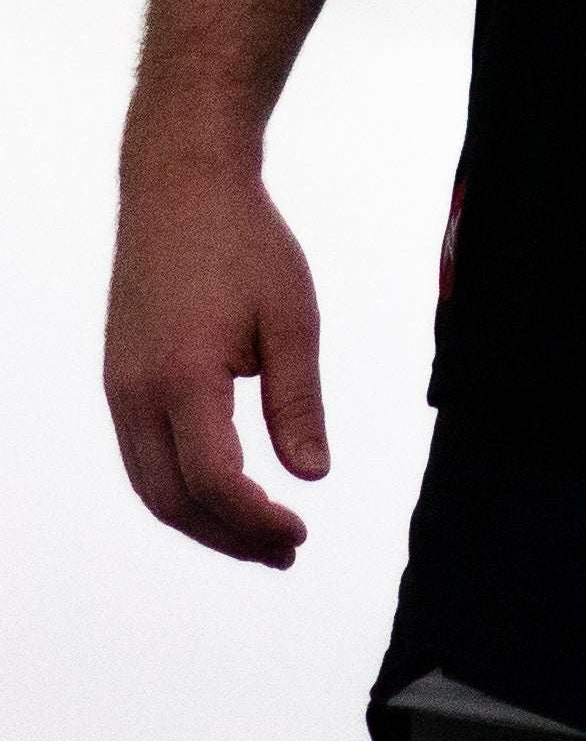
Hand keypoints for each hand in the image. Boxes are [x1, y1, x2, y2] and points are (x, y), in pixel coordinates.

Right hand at [103, 146, 324, 568]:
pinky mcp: (120, 383)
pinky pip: (143, 460)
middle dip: (230, 537)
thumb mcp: (292, 316)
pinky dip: (182, 491)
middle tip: (287, 551)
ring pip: (152, 488)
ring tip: (262, 537)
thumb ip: (298, 401)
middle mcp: (137, 395)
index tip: (299, 533)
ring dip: (204, 522)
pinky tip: (225, 496)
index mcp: (182, 378)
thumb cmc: (245, 244)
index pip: (214, 480)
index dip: (255, 519)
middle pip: (174, 501)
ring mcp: (119, 392)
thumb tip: (311, 475)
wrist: (180, 189)